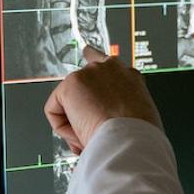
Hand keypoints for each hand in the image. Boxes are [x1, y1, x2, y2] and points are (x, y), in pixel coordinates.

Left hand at [44, 46, 162, 154]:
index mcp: (130, 77)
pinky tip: (81, 135)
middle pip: (83, 74)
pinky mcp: (71, 84)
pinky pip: (55, 112)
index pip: (109, 65)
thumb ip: (120, 109)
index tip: (88, 53)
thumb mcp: (137, 117)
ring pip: (70, 103)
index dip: (96, 68)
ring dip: (77, 125)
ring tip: (94, 137)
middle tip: (87, 126)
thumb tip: (98, 121)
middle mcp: (110, 68)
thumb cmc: (137, 136)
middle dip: (79, 101)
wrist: (131, 140)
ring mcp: (89, 73)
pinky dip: (64, 130)